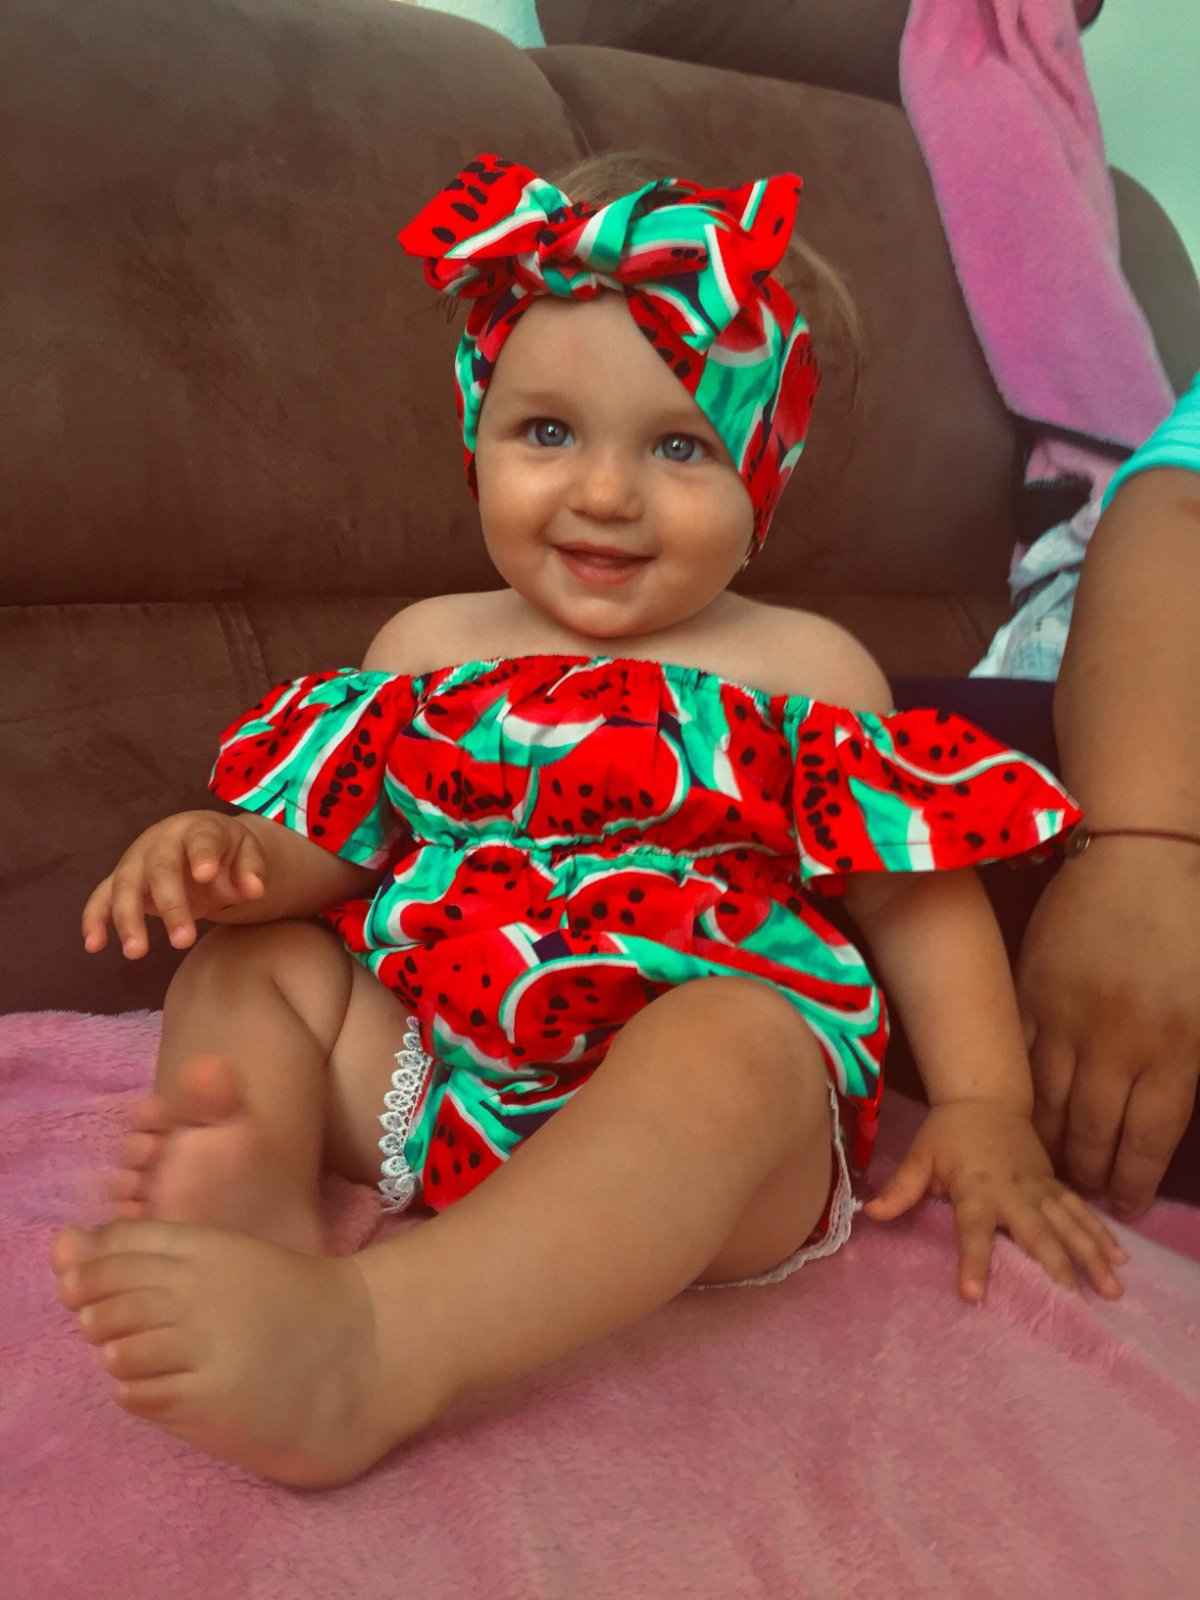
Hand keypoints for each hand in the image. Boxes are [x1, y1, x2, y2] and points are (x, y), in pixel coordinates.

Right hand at [82, 810, 266, 958]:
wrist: (198, 843)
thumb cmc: (225, 850)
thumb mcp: (247, 852)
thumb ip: (253, 869)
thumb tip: (255, 890)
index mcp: (197, 829)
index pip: (201, 839)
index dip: (203, 854)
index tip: (206, 874)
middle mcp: (161, 841)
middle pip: (161, 870)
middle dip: (171, 905)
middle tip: (184, 940)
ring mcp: (136, 861)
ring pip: (125, 886)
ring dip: (128, 919)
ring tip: (136, 953)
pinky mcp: (120, 881)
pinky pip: (101, 898)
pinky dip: (93, 919)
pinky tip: (94, 946)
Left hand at [863, 1100, 1127, 1302]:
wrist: (985, 1096)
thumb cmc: (948, 1132)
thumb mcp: (920, 1156)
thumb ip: (901, 1187)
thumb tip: (871, 1212)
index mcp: (976, 1188)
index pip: (973, 1230)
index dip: (973, 1261)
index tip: (974, 1294)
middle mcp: (1014, 1192)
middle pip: (1036, 1232)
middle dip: (1054, 1266)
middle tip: (1071, 1301)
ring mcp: (1040, 1189)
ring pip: (1069, 1226)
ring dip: (1090, 1256)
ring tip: (1110, 1291)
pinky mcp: (1055, 1186)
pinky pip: (1082, 1212)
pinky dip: (1101, 1235)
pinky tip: (1120, 1261)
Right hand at [1016, 843, 1199, 1218]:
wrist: (1139, 858)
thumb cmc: (1190, 928)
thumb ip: (1189, 1067)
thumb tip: (1161, 1124)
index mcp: (1174, 1049)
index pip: (1147, 1140)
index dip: (1132, 1182)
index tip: (1126, 1203)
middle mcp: (1116, 1044)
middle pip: (1093, 1133)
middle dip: (1089, 1175)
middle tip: (1085, 1193)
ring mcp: (1066, 1020)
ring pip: (1049, 1105)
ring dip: (1050, 1145)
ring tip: (1052, 1165)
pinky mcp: (1031, 996)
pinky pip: (1020, 1061)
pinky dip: (1022, 1095)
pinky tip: (1025, 1115)